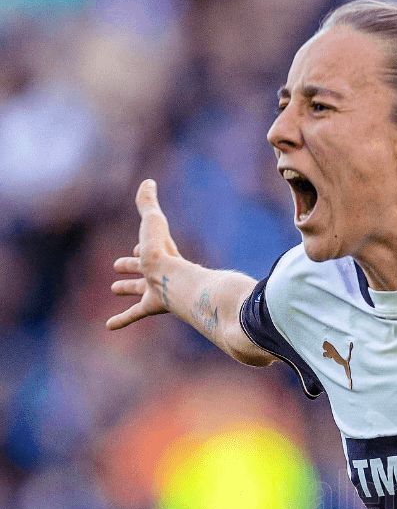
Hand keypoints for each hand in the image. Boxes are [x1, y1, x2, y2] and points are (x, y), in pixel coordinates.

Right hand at [107, 179, 181, 329]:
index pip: (148, 249)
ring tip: (114, 288)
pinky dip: (122, 319)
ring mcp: (157, 290)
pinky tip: (108, 327)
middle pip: (144, 269)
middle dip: (130, 266)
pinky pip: (134, 314)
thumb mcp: (153, 222)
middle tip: (116, 266)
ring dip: (128, 288)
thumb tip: (148, 181)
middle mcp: (160, 272)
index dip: (140, 248)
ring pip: (140, 290)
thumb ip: (148, 203)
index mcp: (161, 254)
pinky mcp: (152, 306)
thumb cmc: (164, 252)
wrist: (176, 283)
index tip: (135, 247)